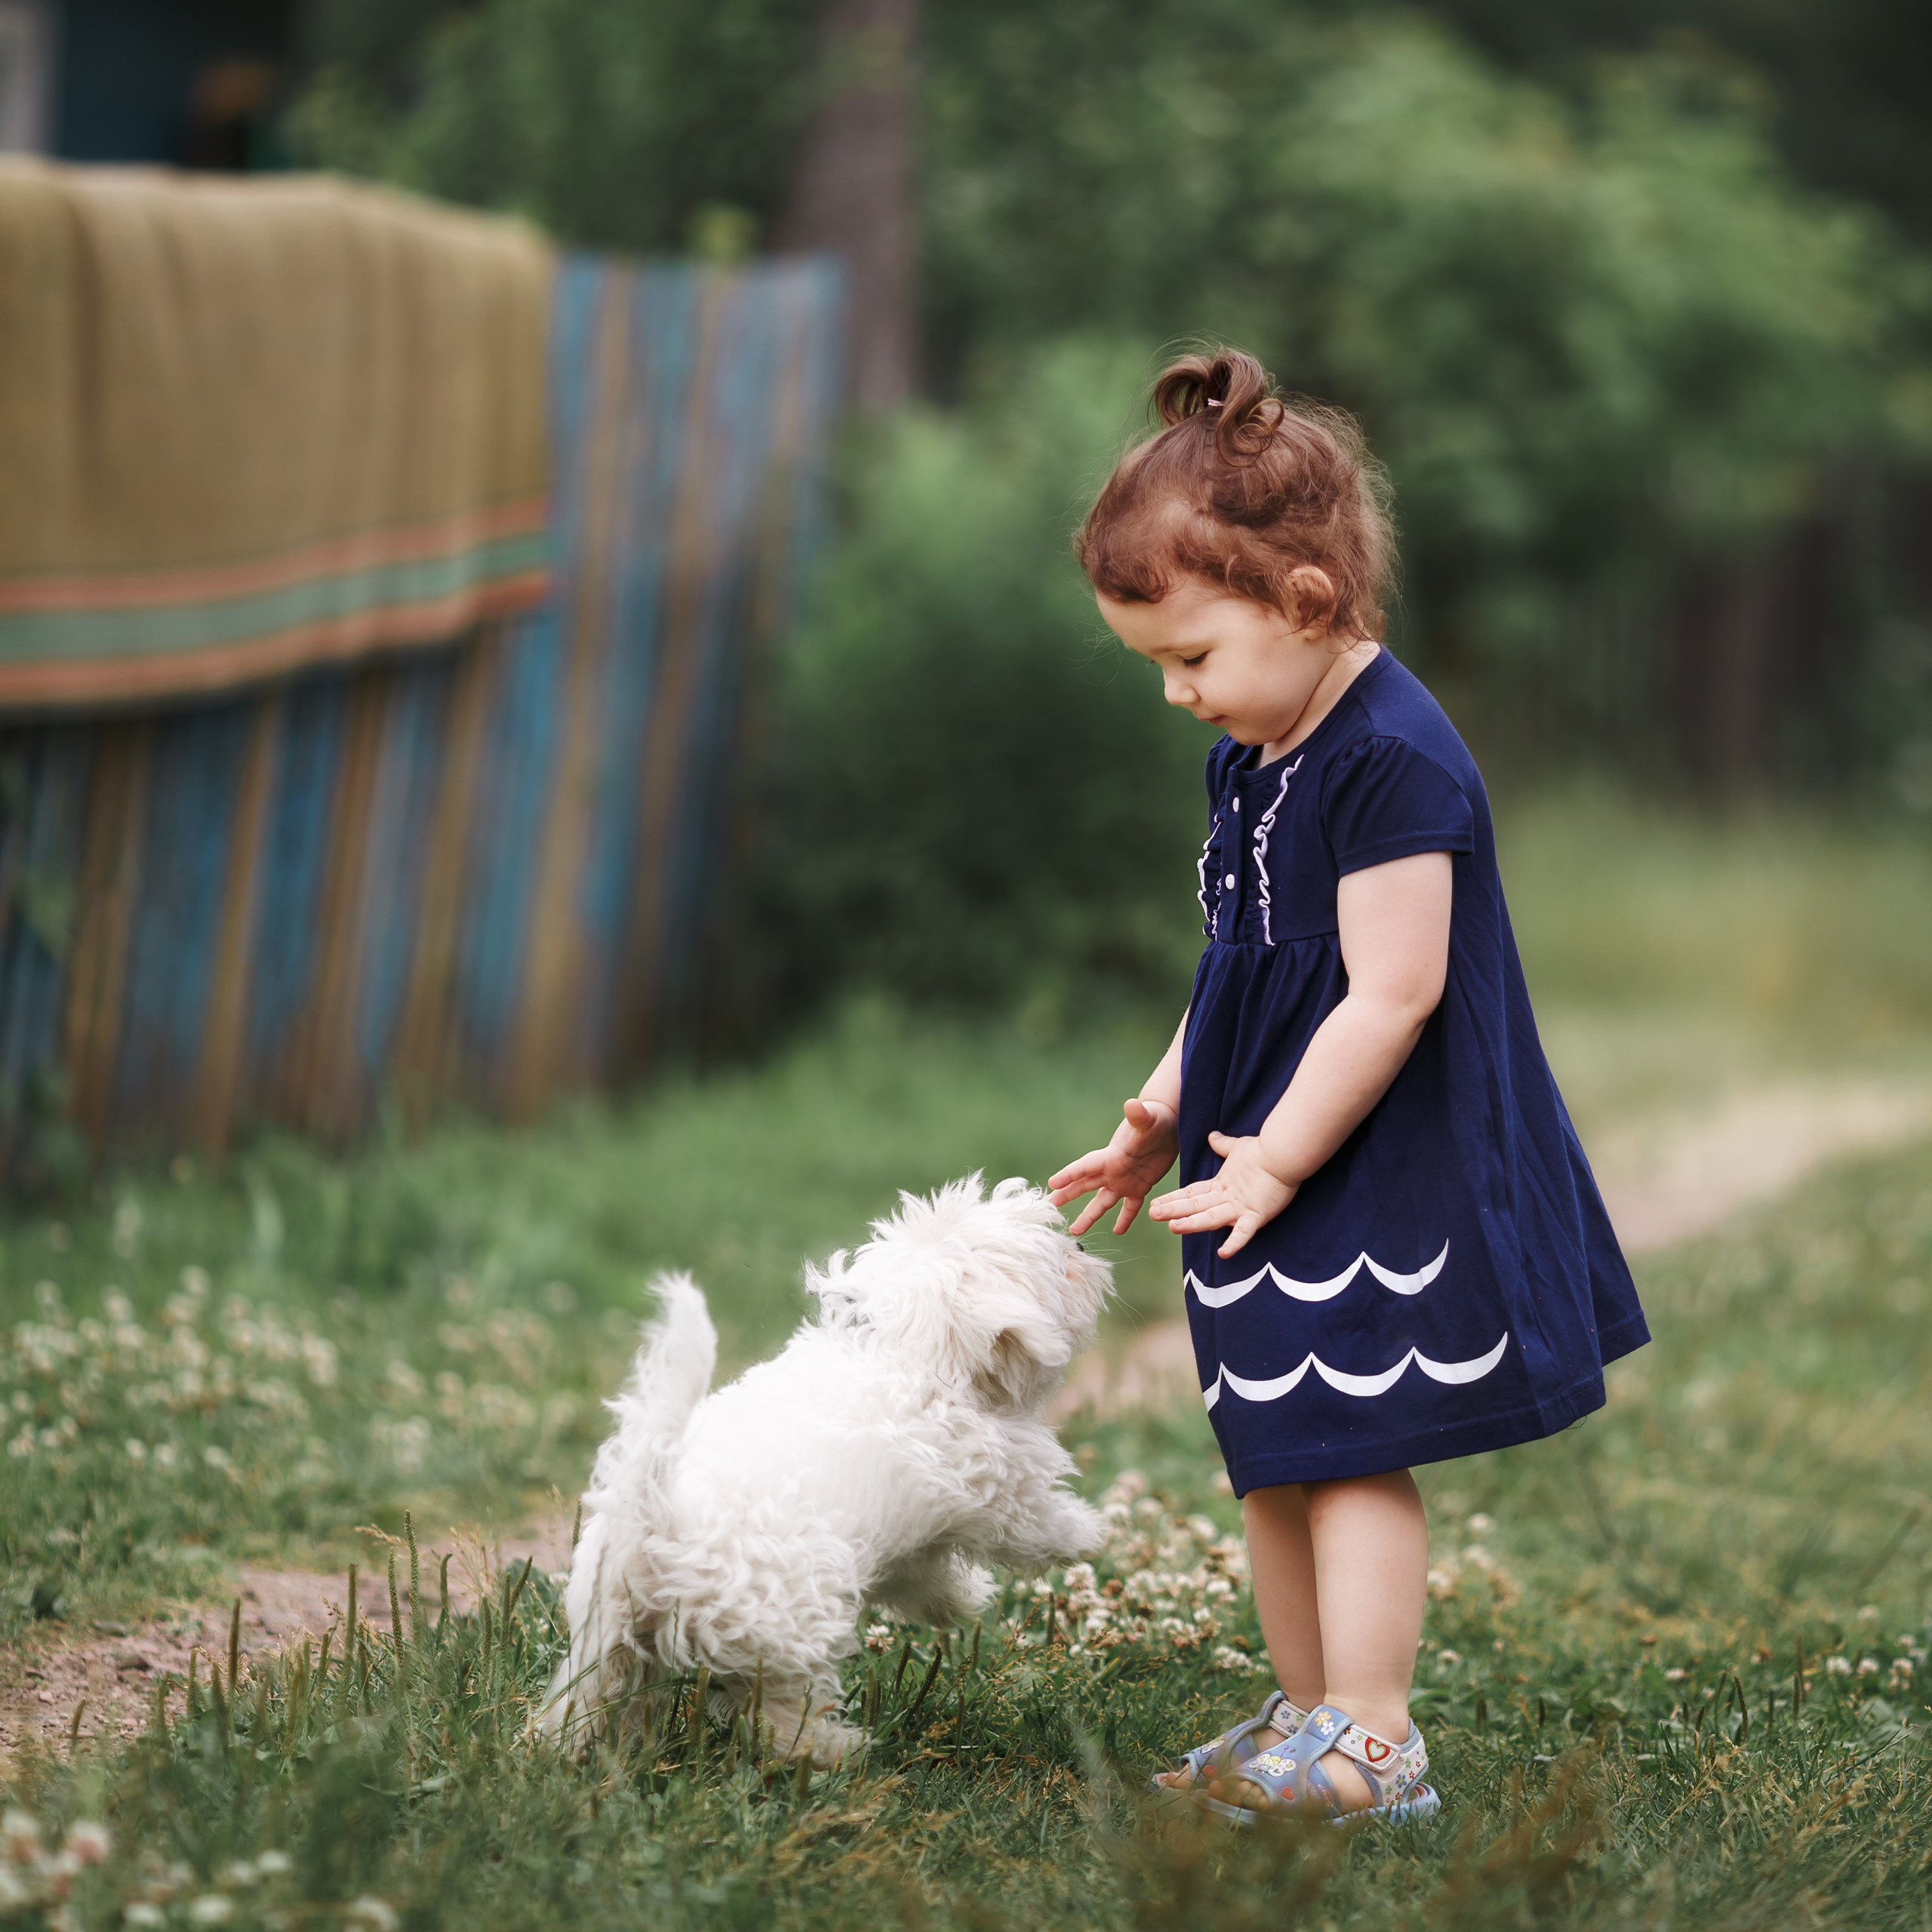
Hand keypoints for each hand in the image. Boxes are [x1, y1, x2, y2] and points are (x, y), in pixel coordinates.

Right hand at [1048, 1097, 1179, 1236]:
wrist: (1167, 1123)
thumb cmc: (1155, 1118)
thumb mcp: (1147, 1118)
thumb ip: (1138, 1115)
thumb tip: (1132, 1104)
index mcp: (1111, 1155)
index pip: (1086, 1167)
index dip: (1069, 1175)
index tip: (1052, 1184)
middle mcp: (1113, 1170)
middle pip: (1085, 1184)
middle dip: (1068, 1194)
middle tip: (1050, 1206)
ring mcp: (1124, 1180)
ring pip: (1102, 1201)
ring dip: (1089, 1215)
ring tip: (1076, 1231)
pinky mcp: (1140, 1186)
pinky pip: (1130, 1207)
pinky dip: (1124, 1218)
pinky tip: (1118, 1231)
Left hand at [1149, 1131, 1297, 1257]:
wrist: (1283, 1152)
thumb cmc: (1262, 1150)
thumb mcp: (1238, 1147)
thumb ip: (1223, 1146)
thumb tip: (1212, 1137)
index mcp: (1220, 1184)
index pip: (1191, 1193)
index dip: (1172, 1199)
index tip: (1154, 1204)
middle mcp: (1225, 1197)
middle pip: (1195, 1205)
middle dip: (1173, 1210)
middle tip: (1152, 1214)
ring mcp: (1239, 1207)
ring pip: (1211, 1217)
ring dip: (1192, 1223)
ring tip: (1173, 1227)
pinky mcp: (1256, 1214)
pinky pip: (1244, 1232)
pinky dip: (1235, 1243)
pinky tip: (1223, 1254)